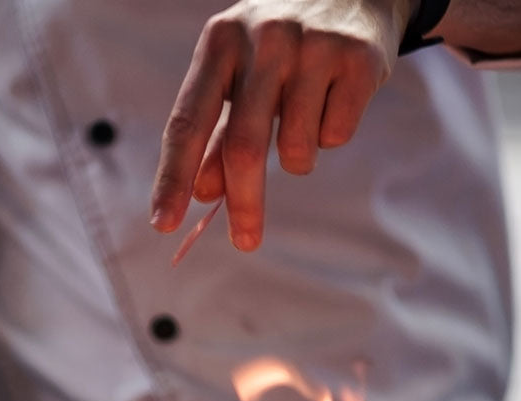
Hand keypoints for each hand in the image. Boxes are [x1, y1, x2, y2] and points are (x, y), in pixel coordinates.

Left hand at [150, 0, 411, 251]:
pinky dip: (332, 133)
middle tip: (245, 240)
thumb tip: (202, 194)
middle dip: (244, 203)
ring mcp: (313, 47)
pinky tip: (335, 96)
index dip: (172, 176)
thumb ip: (218, 132)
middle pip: (244, 147)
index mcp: (220, 42)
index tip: (163, 222)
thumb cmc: (282, 40)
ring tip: (305, 113)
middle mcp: (263, 40)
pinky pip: (336, 136)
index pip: (188, 121)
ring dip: (298, 156)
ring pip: (297, 149)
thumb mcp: (239, 71)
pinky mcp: (358, 60)